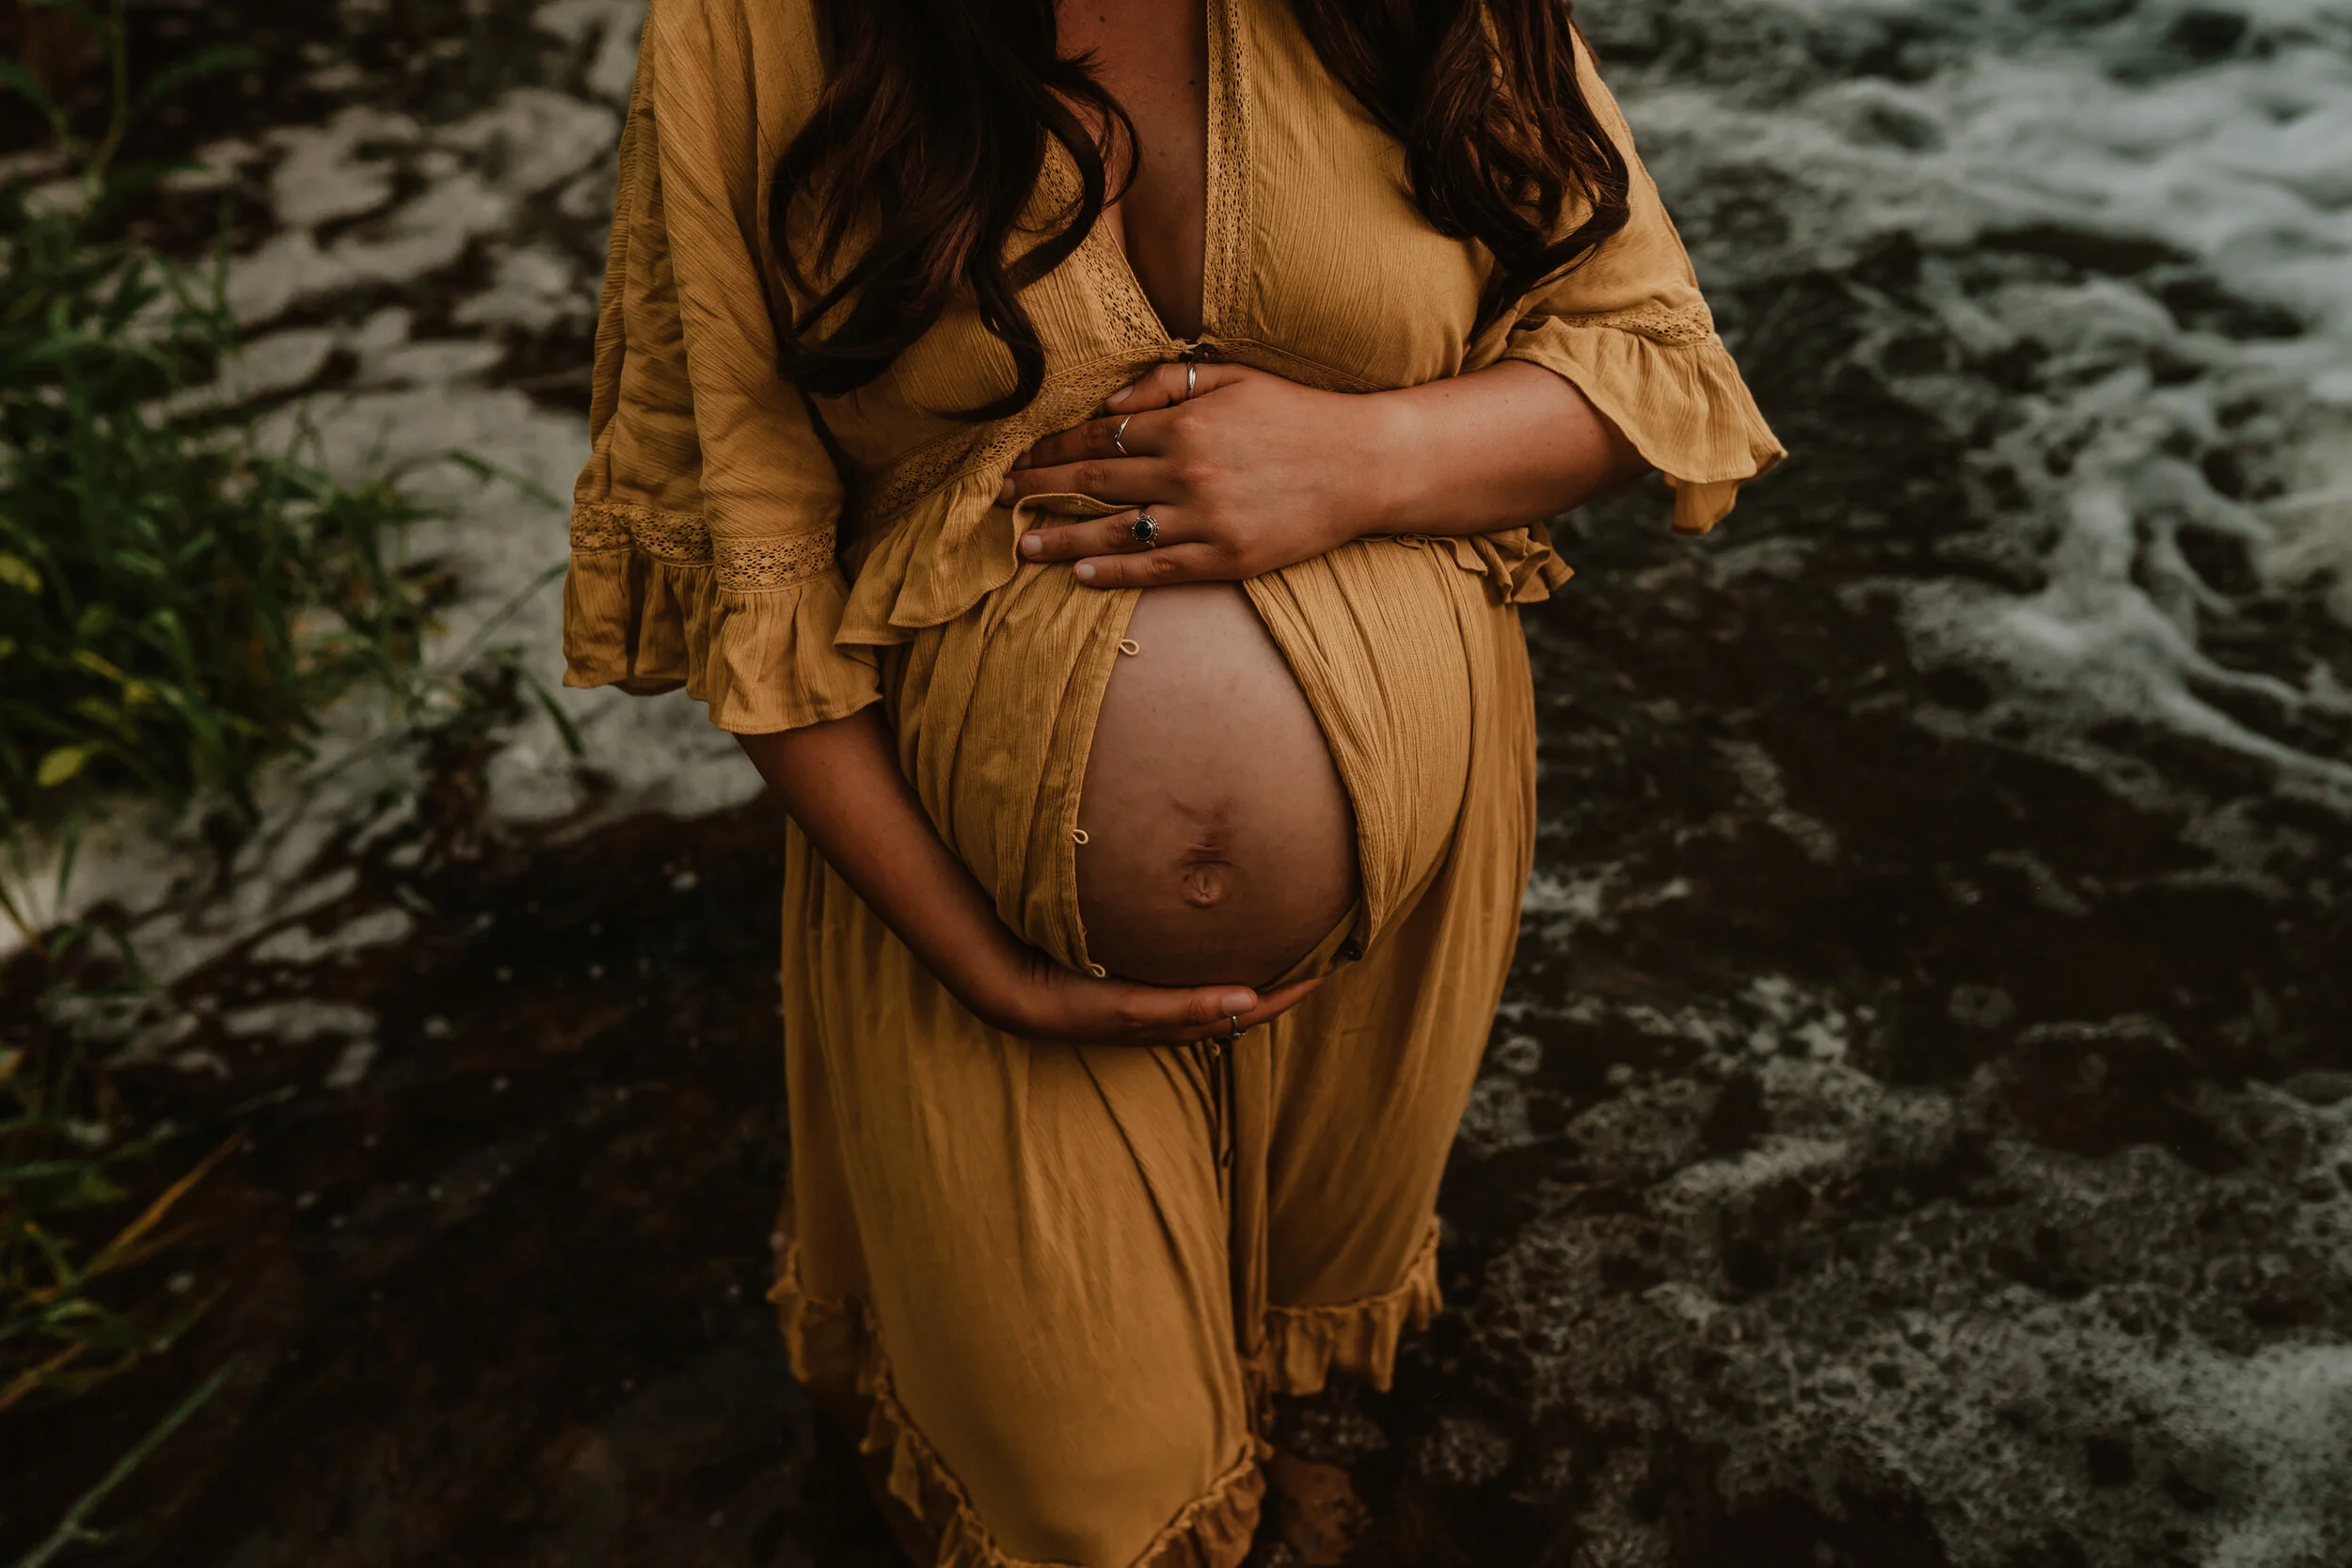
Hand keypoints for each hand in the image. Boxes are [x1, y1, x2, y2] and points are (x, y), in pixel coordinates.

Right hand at [968, 947, 1323, 1047]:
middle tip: (1313, 957)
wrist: (1019, 993)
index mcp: (1180, 1022)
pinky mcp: (1137, 986)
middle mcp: (1174, 1016)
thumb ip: (1190, 1004)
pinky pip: (1193, 979)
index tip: (1326, 971)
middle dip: (1277, 987)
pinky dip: (1217, 969)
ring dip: (1250, 977)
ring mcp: (1155, 1003)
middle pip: (1240, 1005)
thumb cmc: (1076, 1003)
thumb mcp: (1134, 1007)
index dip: (1287, 995)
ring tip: (1278, 950)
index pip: (1249, 1011)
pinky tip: (1217, 945)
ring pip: (1218, 992)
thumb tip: (1251, 999)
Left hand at [997, 362, 1404, 587]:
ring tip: (1023, 545)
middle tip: (998, 500)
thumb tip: (1109, 402)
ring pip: (1114, 531)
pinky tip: (1081, 574)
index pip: (1098, 436)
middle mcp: (1186, 473)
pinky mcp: (1225, 558)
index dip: (1051, 449)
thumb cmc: (1298, 415)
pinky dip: (1115, 572)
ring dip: (1062, 538)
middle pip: (1093, 482)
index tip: (1017, 459)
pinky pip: (1156, 567)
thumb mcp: (1236, 377)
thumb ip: (1168, 383)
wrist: (1364, 464)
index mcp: (1184, 424)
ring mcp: (1205, 520)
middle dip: (1040, 489)